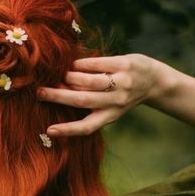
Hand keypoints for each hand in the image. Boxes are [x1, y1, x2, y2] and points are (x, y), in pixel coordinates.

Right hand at [37, 53, 160, 136]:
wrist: (155, 81)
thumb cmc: (123, 95)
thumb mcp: (110, 107)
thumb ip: (90, 104)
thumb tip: (58, 92)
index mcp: (110, 116)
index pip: (87, 127)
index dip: (68, 130)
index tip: (49, 131)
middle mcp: (115, 102)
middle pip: (82, 101)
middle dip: (58, 96)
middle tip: (39, 92)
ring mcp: (121, 83)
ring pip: (89, 81)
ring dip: (70, 77)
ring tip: (60, 75)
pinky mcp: (125, 65)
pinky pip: (97, 63)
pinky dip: (81, 64)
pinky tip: (72, 64)